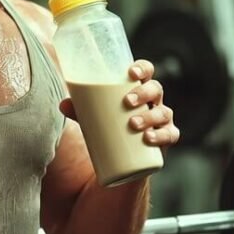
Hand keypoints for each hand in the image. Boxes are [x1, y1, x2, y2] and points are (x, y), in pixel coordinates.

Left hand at [60, 59, 179, 148]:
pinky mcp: (163, 142)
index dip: (142, 68)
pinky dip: (161, 136)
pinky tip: (149, 138)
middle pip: (156, 90)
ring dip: (150, 116)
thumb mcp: (93, 120)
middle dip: (143, 93)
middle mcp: (154, 103)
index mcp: (139, 91)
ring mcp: (161, 122)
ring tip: (133, 124)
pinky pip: (170, 136)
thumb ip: (80, 111)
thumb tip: (63, 104)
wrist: (121, 165)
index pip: (146, 73)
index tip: (131, 72)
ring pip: (163, 113)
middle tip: (127, 102)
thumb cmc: (110, 131)